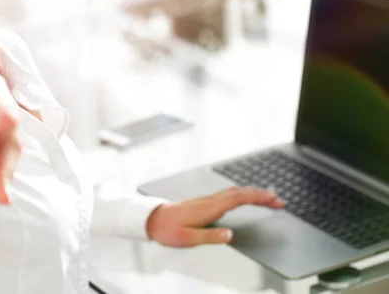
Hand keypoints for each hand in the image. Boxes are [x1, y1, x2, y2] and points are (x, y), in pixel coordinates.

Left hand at [145, 187, 284, 246]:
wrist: (152, 219)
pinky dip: (242, 194)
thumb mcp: (188, 239)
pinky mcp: (205, 202)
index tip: (273, 199)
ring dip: (253, 193)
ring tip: (269, 198)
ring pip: (235, 192)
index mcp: (209, 208)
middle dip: (261, 195)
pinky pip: (229, 195)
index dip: (257, 197)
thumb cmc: (168, 229)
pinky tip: (246, 198)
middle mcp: (210, 201)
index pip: (238, 199)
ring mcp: (208, 200)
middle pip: (240, 193)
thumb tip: (229, 235)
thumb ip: (210, 237)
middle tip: (280, 200)